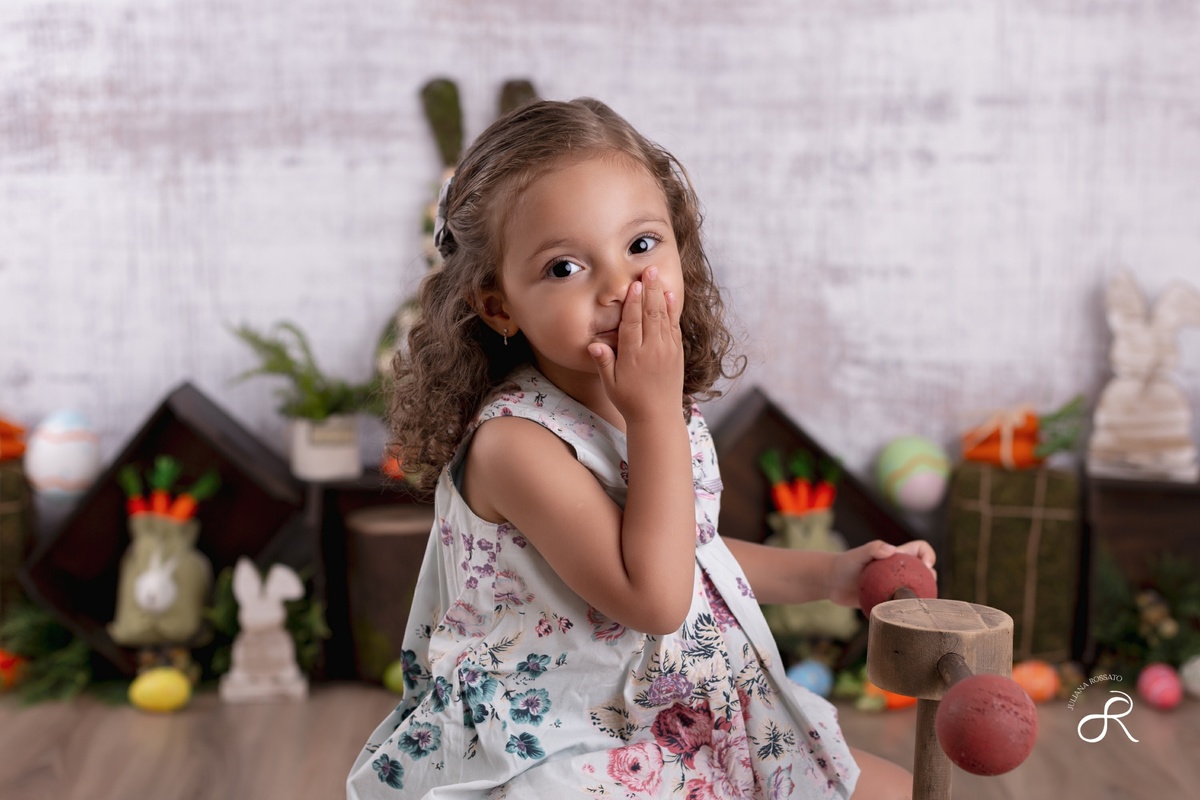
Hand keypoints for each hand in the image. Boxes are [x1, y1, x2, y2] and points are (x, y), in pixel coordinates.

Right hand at [588, 266, 683, 423]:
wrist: (659, 416)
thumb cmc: (630, 401)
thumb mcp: (611, 384)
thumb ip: (604, 362)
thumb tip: (593, 345)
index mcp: (633, 356)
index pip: (632, 324)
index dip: (633, 304)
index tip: (633, 286)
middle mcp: (652, 350)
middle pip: (650, 314)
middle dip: (649, 290)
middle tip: (648, 270)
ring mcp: (667, 350)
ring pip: (663, 316)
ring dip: (660, 294)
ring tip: (657, 275)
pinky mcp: (677, 353)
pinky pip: (674, 327)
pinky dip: (672, 310)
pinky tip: (669, 296)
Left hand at [827, 539, 936, 607]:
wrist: (831, 583)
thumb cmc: (844, 564)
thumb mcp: (858, 555)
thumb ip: (873, 549)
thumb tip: (892, 550)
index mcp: (897, 556)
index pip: (921, 549)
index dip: (929, 555)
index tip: (925, 566)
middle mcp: (899, 571)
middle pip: (925, 573)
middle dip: (930, 580)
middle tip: (922, 588)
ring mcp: (895, 586)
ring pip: (917, 591)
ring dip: (922, 598)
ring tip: (916, 605)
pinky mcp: (888, 601)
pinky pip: (902, 607)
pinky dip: (907, 611)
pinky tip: (904, 618)